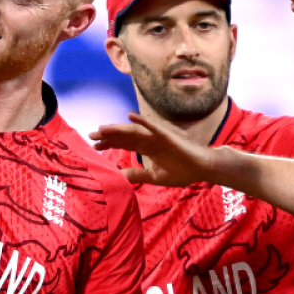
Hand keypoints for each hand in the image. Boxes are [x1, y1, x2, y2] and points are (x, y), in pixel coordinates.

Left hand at [90, 113, 224, 186]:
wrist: (203, 169)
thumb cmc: (183, 171)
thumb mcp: (155, 176)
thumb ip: (138, 174)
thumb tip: (120, 175)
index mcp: (147, 147)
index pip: (124, 143)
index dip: (109, 143)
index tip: (95, 146)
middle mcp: (150, 140)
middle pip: (125, 136)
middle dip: (108, 136)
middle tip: (91, 135)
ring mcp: (158, 136)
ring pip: (134, 131)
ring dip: (118, 129)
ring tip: (102, 129)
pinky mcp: (168, 136)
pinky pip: (154, 127)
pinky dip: (143, 122)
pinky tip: (130, 117)